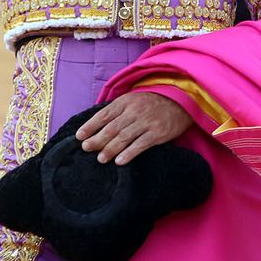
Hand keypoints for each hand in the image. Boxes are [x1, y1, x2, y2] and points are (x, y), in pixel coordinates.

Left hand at [76, 92, 192, 165]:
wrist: (180, 100)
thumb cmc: (152, 102)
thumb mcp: (133, 99)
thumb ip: (117, 110)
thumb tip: (97, 124)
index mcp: (125, 102)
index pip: (104, 115)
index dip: (90, 126)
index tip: (80, 136)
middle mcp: (134, 111)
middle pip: (111, 128)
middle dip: (97, 139)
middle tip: (86, 148)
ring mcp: (146, 123)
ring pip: (124, 138)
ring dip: (110, 149)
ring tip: (100, 159)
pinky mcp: (158, 133)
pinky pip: (140, 145)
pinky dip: (129, 153)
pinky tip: (120, 161)